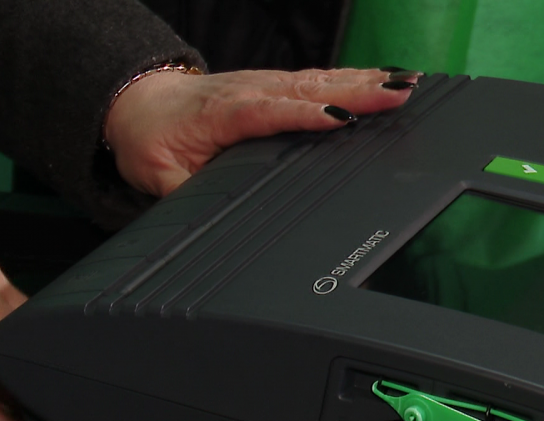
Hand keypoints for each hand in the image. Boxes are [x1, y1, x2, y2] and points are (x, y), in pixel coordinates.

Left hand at [104, 67, 418, 196]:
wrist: (139, 105)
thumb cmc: (153, 141)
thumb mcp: (161, 178)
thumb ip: (188, 196)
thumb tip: (210, 219)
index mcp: (221, 116)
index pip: (267, 113)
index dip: (302, 115)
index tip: (338, 118)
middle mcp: (249, 91)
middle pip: (307, 90)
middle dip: (354, 91)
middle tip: (395, 94)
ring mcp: (265, 84)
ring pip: (319, 80)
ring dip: (363, 81)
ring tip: (404, 84)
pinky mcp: (276, 84)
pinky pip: (318, 79)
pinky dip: (354, 77)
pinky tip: (383, 78)